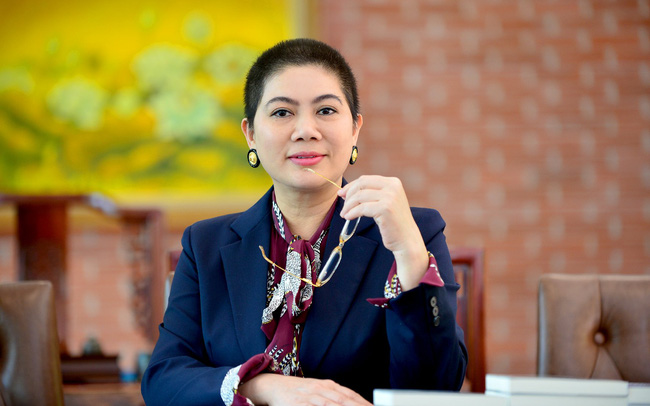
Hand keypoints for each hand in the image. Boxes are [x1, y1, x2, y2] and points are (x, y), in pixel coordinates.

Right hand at [239, 374, 371, 405]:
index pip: (351, 395)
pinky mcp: (298, 404)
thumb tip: (355, 402)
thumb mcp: (319, 391)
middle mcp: (321, 389)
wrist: (272, 385)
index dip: (364, 403)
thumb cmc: (298, 392)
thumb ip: (336, 397)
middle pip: (345, 400)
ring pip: (332, 405)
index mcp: (328, 386)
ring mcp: (310, 396)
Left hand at [338, 175, 427, 289]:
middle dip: (348, 195)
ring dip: (348, 206)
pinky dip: (352, 213)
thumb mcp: (385, 202)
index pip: (365, 179)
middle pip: (361, 185)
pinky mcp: (385, 208)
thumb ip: (371, 194)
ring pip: (359, 196)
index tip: (341, 194)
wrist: (407, 240)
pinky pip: (361, 208)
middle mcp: (393, 186)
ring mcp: (390, 197)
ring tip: (344, 214)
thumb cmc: (393, 223)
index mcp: (393, 182)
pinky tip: (348, 218)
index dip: (351, 186)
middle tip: (343, 206)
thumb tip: (345, 191)